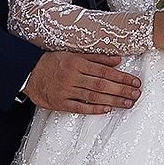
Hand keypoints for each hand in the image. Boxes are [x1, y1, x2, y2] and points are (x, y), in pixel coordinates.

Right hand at [23, 49, 141, 112]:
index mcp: (76, 63)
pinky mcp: (59, 103)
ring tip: (128, 103)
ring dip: (113, 101)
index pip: (104, 71)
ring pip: (93, 97)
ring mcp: (65, 90)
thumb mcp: (73, 54)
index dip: (121, 77)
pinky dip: (94, 109)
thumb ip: (96, 58)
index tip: (135, 81)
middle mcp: (72, 76)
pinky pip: (79, 107)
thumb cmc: (52, 62)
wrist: (27, 72)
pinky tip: (107, 109)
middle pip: (101, 85)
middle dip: (121, 90)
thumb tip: (118, 60)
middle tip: (136, 94)